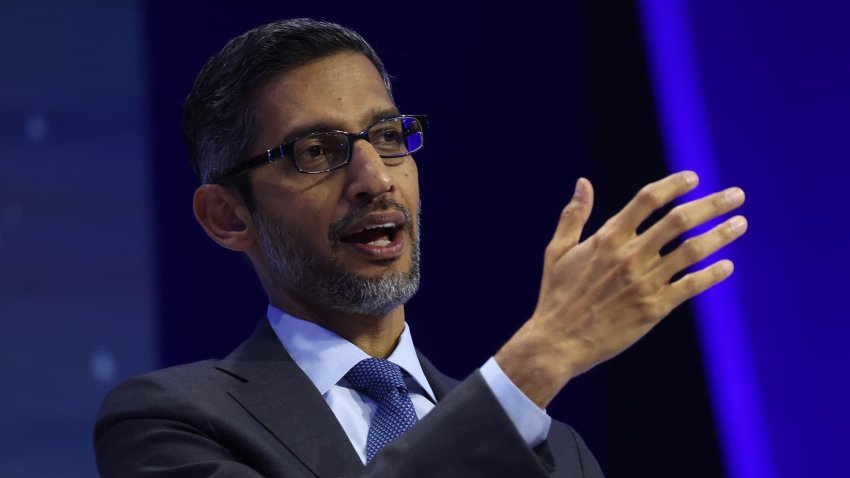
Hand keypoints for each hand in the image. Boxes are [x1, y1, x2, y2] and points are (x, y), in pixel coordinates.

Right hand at [495, 171, 746, 407]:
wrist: (558, 342)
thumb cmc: (556, 296)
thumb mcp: (558, 251)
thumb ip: (573, 215)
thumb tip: (583, 182)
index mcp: (607, 238)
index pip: (647, 200)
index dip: (673, 185)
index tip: (694, 177)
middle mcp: (629, 256)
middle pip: (679, 220)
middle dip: (712, 205)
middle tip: (737, 195)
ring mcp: (644, 282)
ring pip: (692, 251)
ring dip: (721, 235)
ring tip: (741, 223)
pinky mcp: (653, 308)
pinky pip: (690, 287)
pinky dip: (712, 275)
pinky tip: (727, 266)